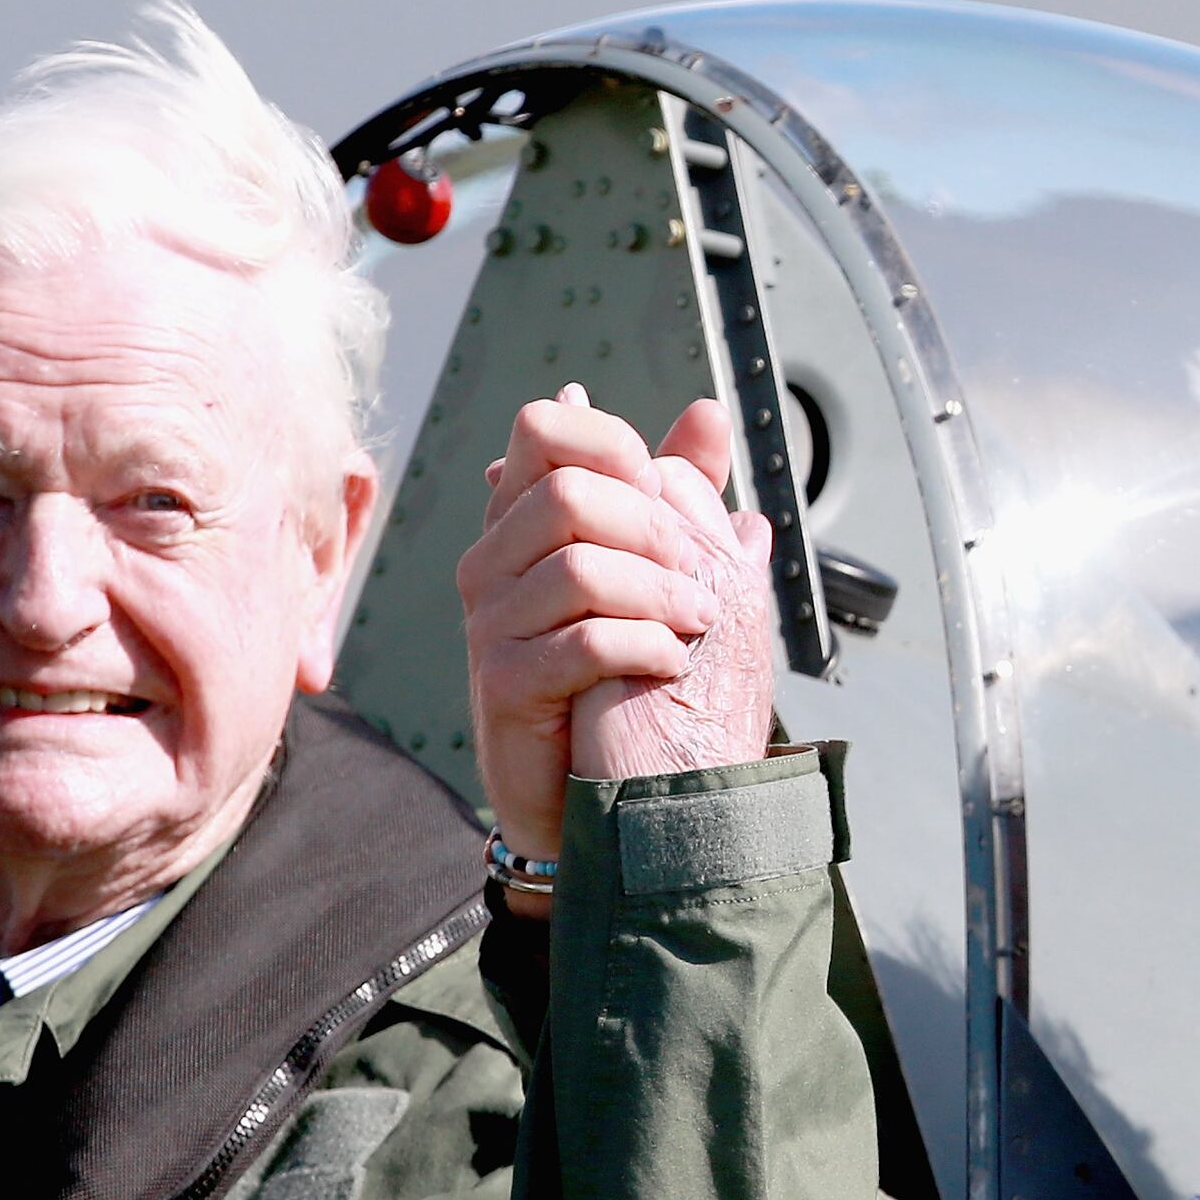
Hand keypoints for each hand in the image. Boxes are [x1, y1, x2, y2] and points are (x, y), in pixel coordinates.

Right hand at [458, 390, 765, 868]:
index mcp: (523, 519)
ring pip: (579, 570)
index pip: (543, 429)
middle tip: (700, 571)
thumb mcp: (662, 567)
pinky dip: (647, 647)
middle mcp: (493, 561)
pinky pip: (583, 642)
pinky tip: (673, 663)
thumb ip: (680, 491)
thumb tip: (709, 412)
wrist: (595, 786)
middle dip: (654, 529)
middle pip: (567, 494)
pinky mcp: (503, 682)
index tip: (665, 488)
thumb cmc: (627, 670)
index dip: (613, 445)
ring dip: (661, 593)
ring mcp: (490, 622)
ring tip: (700, 621)